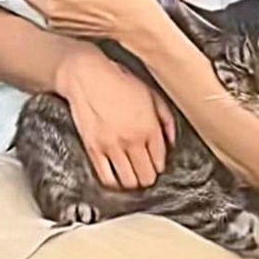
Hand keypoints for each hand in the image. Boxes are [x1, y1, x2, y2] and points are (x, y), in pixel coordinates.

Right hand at [54, 48, 177, 189]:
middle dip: (148, 177)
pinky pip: (106, 177)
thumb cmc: (118, 81)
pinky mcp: (93, 148)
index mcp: (149, 128)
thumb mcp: (152, 95)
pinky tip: (116, 179)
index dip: (159, 166)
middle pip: (146, 175)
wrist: (87, 75)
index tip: (155, 165)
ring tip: (132, 178)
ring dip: (132, 182)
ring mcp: (112, 146)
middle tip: (145, 174)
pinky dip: (114, 183)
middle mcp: (132, 140)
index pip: (160, 162)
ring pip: (128, 181)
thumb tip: (171, 141)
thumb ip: (166, 120)